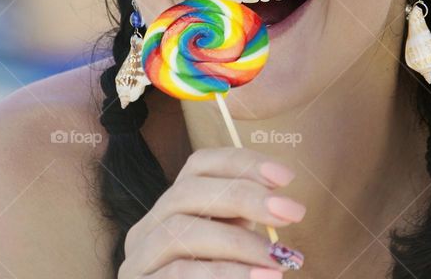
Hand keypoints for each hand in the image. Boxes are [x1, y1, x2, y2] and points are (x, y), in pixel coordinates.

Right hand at [119, 147, 305, 277]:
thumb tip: (282, 202)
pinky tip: (261, 278)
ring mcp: (138, 262)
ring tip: (279, 260)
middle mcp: (148, 229)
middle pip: (187, 191)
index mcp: (173, 210)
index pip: (198, 166)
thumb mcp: (237, 253)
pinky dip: (222, 274)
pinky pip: (177, 273)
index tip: (286, 176)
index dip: (240, 163)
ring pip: (179, 231)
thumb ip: (246, 226)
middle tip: (293, 212)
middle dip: (245, 196)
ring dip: (238, 242)